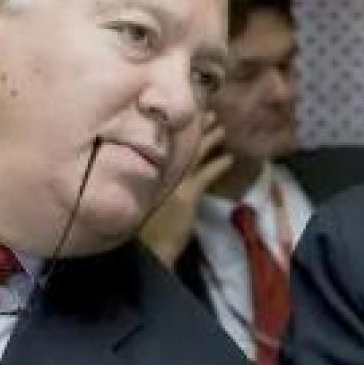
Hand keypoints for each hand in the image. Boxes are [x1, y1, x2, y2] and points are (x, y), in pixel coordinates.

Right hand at [140, 121, 232, 268]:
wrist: (142, 253)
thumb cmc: (135, 232)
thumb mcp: (134, 202)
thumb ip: (142, 184)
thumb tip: (150, 173)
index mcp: (140, 172)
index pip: (158, 146)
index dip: (171, 131)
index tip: (178, 117)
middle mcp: (154, 172)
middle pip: (176, 143)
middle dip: (192, 127)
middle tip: (205, 111)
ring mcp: (171, 181)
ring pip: (193, 154)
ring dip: (208, 140)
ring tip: (221, 127)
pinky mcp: (187, 195)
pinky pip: (207, 174)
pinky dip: (219, 165)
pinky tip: (230, 159)